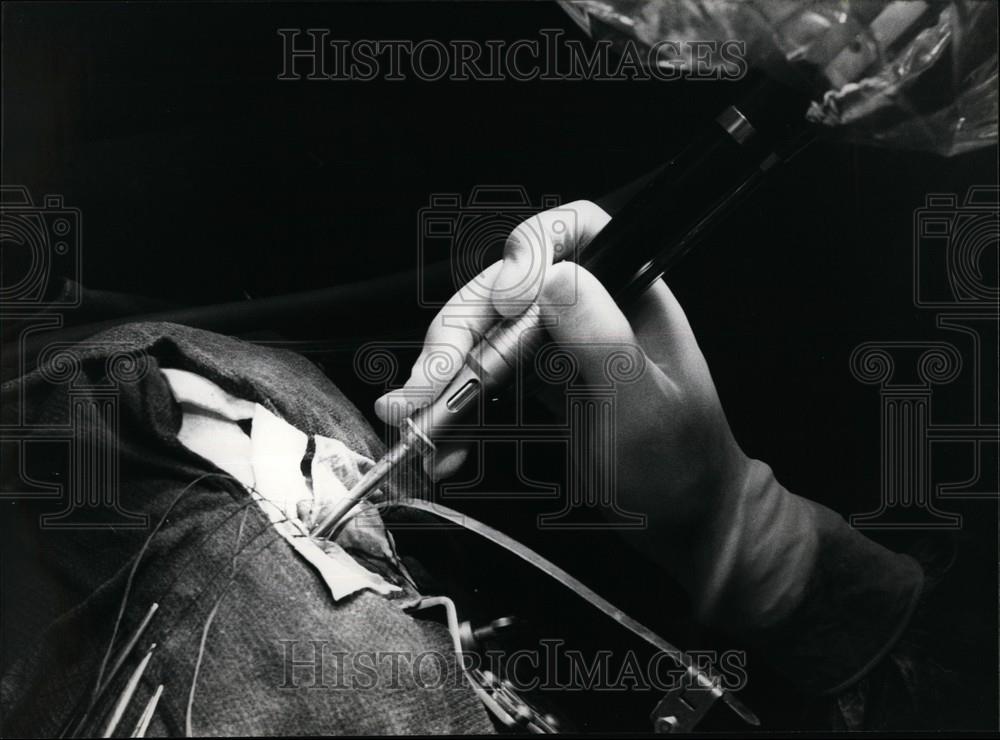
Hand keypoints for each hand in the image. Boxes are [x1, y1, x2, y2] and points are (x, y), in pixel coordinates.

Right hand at [374, 200, 752, 571]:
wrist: (685, 521)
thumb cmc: (678, 465)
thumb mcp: (640, 405)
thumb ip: (600, 339)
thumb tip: (550, 277)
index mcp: (629, 295)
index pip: (576, 231)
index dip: (528, 250)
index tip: (506, 305)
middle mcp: (589, 309)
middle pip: (505, 289)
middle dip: (456, 334)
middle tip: (423, 390)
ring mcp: (560, 344)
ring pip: (483, 334)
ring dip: (441, 379)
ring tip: (414, 426)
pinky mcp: (540, 380)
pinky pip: (484, 378)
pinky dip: (457, 411)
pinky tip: (447, 451)